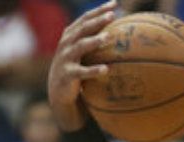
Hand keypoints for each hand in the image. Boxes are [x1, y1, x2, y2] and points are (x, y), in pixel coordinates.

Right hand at [46, 0, 114, 128]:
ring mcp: (66, 59)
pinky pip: (82, 72)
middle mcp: (66, 44)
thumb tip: (124, 30)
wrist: (59, 90)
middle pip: (83, 28)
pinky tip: (106, 69)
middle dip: (97, 20)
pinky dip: (93, 70)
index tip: (115, 4)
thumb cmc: (77, 67)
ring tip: (108, 37)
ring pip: (80, 46)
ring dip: (94, 41)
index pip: (85, 18)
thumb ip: (96, 39)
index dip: (99, 10)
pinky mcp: (68, 75)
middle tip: (112, 16)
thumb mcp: (82, 52)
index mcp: (70, 35)